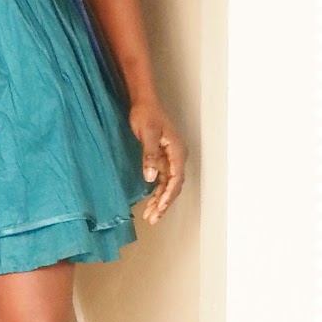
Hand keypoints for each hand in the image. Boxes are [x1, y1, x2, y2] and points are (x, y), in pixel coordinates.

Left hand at [128, 96, 185, 224]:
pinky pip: (162, 179)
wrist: (143, 102)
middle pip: (174, 186)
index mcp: (177, 152)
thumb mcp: (147, 134)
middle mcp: (177, 157)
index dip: (168, 196)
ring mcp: (170, 158)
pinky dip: (156, 191)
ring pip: (168, 185)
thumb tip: (151, 178)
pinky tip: (150, 202)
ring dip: (160, 200)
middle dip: (164, 203)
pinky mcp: (162, 158)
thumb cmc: (146, 115)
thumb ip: (150, 156)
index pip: (176, 179)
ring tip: (150, 216)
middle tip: (153, 219)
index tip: (160, 208)